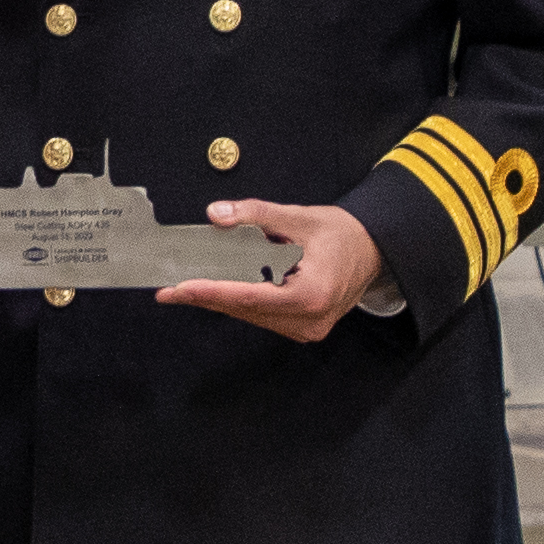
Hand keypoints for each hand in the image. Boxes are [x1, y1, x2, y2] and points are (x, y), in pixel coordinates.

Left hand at [156, 197, 382, 345]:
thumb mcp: (299, 217)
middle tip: (170, 289)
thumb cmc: (344, 235)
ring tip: (187, 288)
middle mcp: (309, 319)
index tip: (179, 289)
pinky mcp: (303, 328)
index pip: (248, 296)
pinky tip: (219, 291)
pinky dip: (241, 303)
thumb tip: (217, 214)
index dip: (210, 292)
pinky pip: (263, 316)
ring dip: (221, 302)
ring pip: (251, 316)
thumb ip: (256, 214)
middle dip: (206, 297)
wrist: (373, 250)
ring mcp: (307, 329)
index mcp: (312, 294)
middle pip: (245, 310)